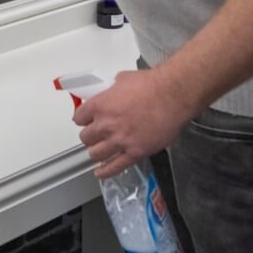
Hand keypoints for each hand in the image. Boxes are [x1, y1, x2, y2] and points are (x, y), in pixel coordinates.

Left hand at [71, 68, 196, 179]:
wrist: (172, 95)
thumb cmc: (152, 85)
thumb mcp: (123, 79)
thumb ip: (112, 89)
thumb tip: (112, 91)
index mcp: (100, 105)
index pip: (79, 118)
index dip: (82, 119)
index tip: (85, 121)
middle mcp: (106, 125)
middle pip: (86, 138)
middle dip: (89, 136)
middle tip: (94, 135)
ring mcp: (120, 140)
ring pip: (96, 154)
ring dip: (96, 152)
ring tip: (98, 151)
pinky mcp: (135, 152)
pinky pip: (115, 167)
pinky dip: (106, 172)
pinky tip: (101, 173)